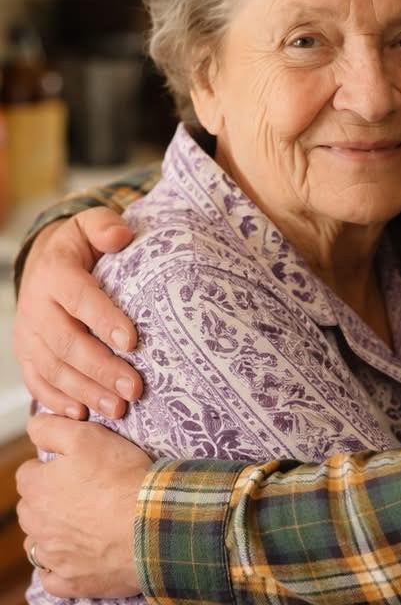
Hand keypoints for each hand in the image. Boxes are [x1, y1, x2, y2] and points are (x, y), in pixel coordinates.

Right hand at [15, 208, 140, 419]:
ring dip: (86, 391)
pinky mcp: (27, 354)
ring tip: (119, 409)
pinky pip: (38, 381)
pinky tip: (82, 414)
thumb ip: (105, 225)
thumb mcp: (92, 224)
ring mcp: (29, 334)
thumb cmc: (83, 245)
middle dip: (101, 368)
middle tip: (133, 388)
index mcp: (55, 273)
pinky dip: (58, 400)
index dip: (103, 318)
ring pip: (53, 367)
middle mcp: (37, 306)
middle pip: (67, 342)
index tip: (132, 341)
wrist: (46, 261)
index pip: (79, 297)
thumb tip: (121, 235)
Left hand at [16, 413, 149, 597]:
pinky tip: (80, 553)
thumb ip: (53, 428)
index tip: (76, 465)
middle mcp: (36, 524)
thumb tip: (34, 425)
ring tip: (87, 520)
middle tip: (85, 489)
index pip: (28, 473)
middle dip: (50, 499)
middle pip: (32, 508)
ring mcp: (52, 555)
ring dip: (54, 532)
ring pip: (39, 541)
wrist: (149, 522)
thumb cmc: (120, 477)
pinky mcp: (69, 580)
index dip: (52, 466)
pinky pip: (53, 575)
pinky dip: (61, 566)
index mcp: (36, 488)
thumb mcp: (88, 436)